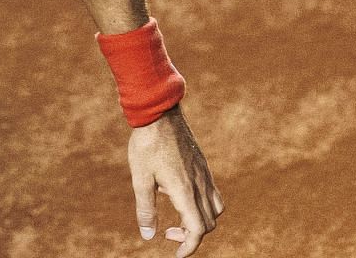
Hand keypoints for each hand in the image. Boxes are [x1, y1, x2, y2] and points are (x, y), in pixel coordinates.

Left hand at [129, 107, 222, 254]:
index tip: (176, 253)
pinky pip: (213, 192)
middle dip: (191, 236)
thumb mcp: (140, 179)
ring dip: (201, 220)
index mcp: (185, 191)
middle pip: (209, 223)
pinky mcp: (203, 165)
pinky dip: (202, 203)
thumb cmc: (146, 144)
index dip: (189, 247)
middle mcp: (200, 184)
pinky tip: (178, 192)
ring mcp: (205, 174)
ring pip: (216, 209)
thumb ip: (145, 209)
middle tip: (167, 231)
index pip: (197, 230)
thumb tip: (149, 236)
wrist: (159, 112)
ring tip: (176, 215)